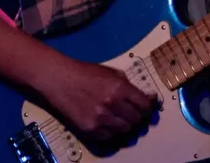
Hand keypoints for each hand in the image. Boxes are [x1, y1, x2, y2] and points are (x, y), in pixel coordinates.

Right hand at [40, 58, 157, 139]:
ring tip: (120, 118)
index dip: (148, 108)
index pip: (144, 105)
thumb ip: (130, 86)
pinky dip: (112, 131)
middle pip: (136, 120)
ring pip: (125, 130)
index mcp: (119, 87)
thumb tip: (149, 98)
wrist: (59, 80)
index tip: (146, 108)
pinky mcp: (89, 129)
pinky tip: (108, 122)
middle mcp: (111, 104)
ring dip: (126, 125)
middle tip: (134, 113)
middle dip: (138, 117)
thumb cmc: (86, 73)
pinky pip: (110, 137)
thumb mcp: (112, 73)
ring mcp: (100, 119)